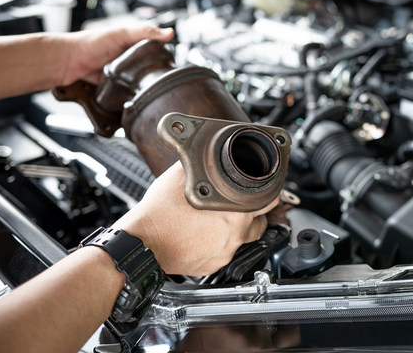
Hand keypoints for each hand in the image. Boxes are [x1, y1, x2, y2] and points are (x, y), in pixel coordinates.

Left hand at [59, 24, 174, 86]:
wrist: (67, 62)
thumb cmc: (90, 43)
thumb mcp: (122, 34)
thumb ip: (145, 32)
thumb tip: (168, 32)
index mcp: (132, 42)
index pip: (155, 48)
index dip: (164, 55)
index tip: (173, 63)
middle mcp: (127, 57)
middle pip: (148, 67)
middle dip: (153, 73)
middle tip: (161, 80)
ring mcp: (120, 72)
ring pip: (138, 81)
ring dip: (141, 85)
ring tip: (149, 90)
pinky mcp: (113, 85)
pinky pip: (125, 91)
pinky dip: (129, 93)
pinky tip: (134, 95)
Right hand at [111, 162, 277, 275]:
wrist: (142, 244)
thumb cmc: (160, 213)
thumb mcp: (181, 175)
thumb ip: (199, 161)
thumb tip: (202, 147)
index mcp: (236, 212)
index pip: (270, 200)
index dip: (270, 192)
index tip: (268, 189)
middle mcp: (235, 235)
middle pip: (260, 222)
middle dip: (254, 212)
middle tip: (242, 204)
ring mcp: (225, 253)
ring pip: (243, 238)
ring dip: (237, 228)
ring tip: (219, 218)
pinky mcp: (213, 265)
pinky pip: (224, 252)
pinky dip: (219, 243)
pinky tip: (205, 234)